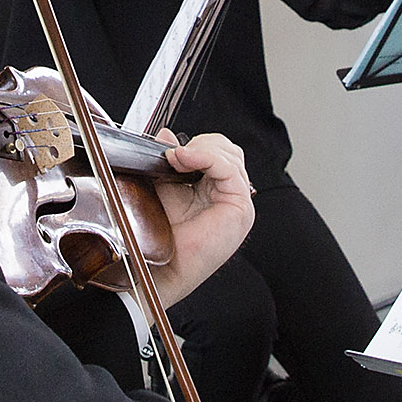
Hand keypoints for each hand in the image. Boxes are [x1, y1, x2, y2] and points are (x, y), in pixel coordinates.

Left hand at [143, 131, 256, 305]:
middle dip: (200, 145)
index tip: (168, 150)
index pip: (219, 152)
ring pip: (231, 156)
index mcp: (217, 190)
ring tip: (177, 158)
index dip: (196, 145)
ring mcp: (239, 203)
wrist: (162, 266)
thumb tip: (166, 135)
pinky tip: (185, 158)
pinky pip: (229, 170)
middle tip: (173, 155)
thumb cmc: (165, 236)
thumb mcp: (165, 189)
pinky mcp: (239, 208)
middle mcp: (231, 195)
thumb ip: (168, 163)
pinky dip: (207, 158)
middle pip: (228, 150)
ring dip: (201, 150)